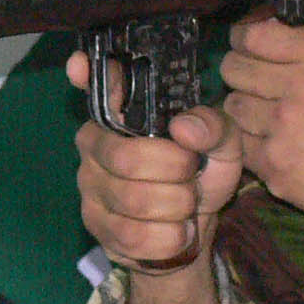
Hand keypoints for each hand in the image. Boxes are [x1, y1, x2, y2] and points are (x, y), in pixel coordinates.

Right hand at [67, 48, 243, 274]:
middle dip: (176, 173)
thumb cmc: (201, 175)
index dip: (88, 75)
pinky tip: (176, 231)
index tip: (80, 65)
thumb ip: (214, 128)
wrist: (192, 231)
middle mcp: (95, 143)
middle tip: (192, 176)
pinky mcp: (95, 225)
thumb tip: (183, 127)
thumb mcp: (223, 147)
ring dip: (177, 208)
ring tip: (186, 205)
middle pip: (128, 159)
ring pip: (134, 201)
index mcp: (124, 113)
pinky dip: (169, 238)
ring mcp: (90, 185)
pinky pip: (133, 235)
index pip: (100, 87)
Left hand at [220, 19, 303, 303]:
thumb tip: (258, 28)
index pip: (253, 36)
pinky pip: (239, 143)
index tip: (243, 47)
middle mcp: (300, 87)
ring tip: (270, 120)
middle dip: (239, 75)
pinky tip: (275, 147)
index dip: (242, 41)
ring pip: (232, 106)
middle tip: (254, 86)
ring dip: (245, 111)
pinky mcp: (272, 164)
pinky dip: (251, 145)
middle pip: (233, 69)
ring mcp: (282, 128)